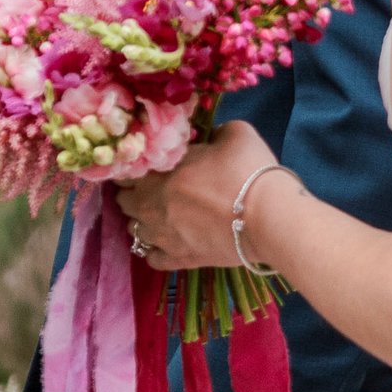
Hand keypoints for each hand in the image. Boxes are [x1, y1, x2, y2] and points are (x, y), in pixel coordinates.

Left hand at [118, 121, 277, 270]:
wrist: (266, 218)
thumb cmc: (248, 171)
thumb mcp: (236, 133)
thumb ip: (216, 132)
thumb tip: (213, 137)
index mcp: (156, 172)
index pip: (125, 170)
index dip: (136, 167)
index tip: (151, 165)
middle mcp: (149, 205)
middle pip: (124, 201)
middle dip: (135, 194)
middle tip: (156, 189)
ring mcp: (161, 236)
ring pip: (134, 231)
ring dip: (144, 222)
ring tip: (164, 216)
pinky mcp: (179, 260)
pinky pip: (151, 258)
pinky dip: (156, 250)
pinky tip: (170, 242)